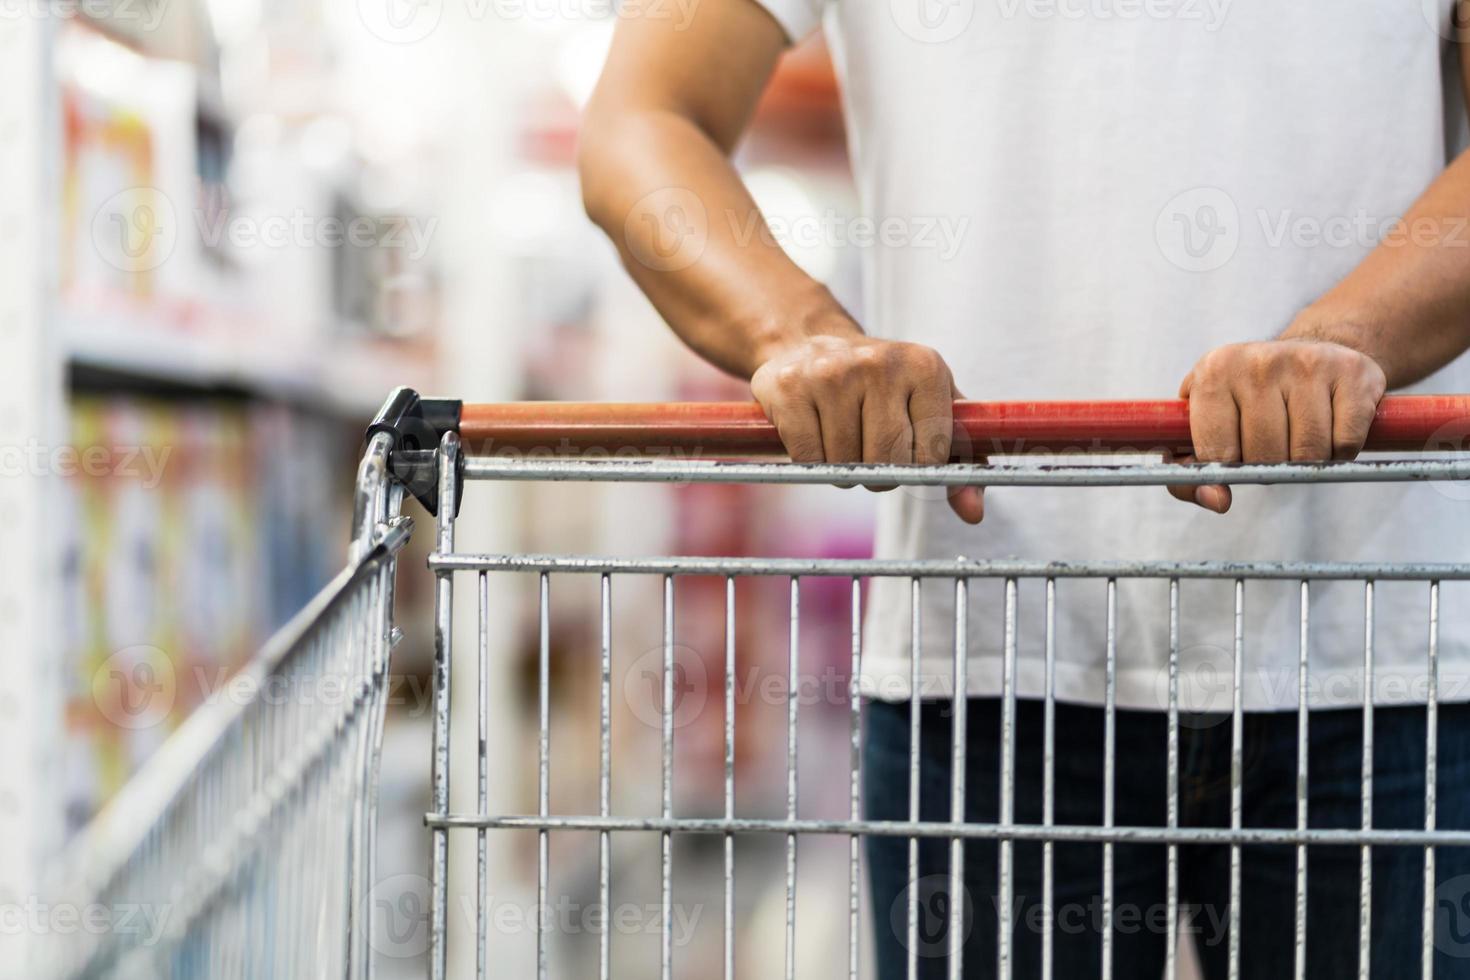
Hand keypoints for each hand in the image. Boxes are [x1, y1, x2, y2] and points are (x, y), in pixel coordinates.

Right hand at [750, 330, 984, 522]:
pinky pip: (809, 458)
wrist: (812, 342)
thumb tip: (973, 513)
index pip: (932, 453)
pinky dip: (813, 463)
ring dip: (844, 470)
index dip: (917, 466)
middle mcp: (879, 363)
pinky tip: (815, 435)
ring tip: (842, 440)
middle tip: (870, 454)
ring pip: (845, 462)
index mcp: (925, 367)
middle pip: (888, 460)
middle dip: (879, 474)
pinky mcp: (789, 387)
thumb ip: (961, 460)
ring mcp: (831, 372)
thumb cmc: (882, 387)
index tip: (906, 451)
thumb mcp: (930, 409)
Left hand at [1170, 339, 1387, 512]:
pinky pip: (1346, 442)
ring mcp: (1307, 362)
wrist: (1307, 353)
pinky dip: (1341, 452)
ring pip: (1308, 452)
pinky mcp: (1352, 371)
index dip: (1228, 471)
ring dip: (1307, 461)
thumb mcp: (1203, 426)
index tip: (1235, 465)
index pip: (1217, 451)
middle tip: (1272, 448)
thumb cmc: (1244, 401)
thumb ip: (1191, 473)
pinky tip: (1330, 430)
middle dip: (1270, 466)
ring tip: (1299, 439)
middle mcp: (1258, 361)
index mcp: (1214, 373)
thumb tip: (1217, 500)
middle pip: (1266, 455)